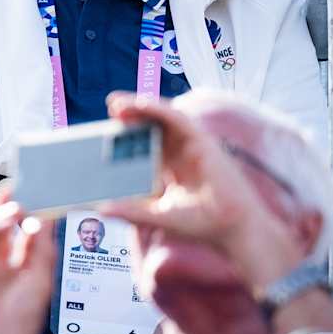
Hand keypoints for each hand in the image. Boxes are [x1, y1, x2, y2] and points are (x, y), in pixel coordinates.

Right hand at [0, 201, 55, 333]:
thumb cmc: (21, 319)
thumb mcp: (40, 278)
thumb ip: (40, 247)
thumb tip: (43, 218)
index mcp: (23, 266)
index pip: (28, 232)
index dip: (35, 213)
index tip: (44, 194)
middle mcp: (2, 261)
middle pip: (7, 226)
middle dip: (14, 206)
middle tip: (25, 188)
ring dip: (4, 215)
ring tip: (17, 206)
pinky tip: (4, 221)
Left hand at [100, 93, 301, 289]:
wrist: (232, 229)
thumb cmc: (200, 223)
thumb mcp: (158, 215)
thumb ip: (131, 211)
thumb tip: (101, 210)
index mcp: (171, 165)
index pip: (147, 140)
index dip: (128, 130)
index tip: (107, 125)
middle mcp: (181, 151)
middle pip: (153, 123)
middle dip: (132, 112)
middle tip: (109, 105)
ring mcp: (192, 144)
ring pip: (164, 116)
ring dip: (140, 106)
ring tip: (116, 103)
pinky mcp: (203, 141)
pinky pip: (178, 118)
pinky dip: (159, 109)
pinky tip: (141, 104)